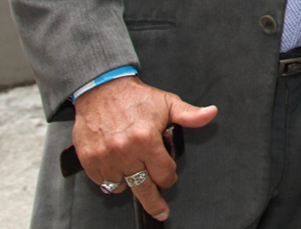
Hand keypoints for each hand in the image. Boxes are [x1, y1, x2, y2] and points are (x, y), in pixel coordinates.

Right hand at [71, 76, 216, 221]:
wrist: (102, 90)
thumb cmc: (135, 98)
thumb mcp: (168, 103)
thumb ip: (190, 114)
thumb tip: (210, 114)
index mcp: (146, 139)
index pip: (163, 173)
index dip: (169, 176)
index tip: (169, 176)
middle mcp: (125, 151)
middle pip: (143, 188)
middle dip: (154, 203)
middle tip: (161, 211)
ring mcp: (105, 157)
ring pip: (122, 186)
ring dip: (130, 182)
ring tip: (136, 172)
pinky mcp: (89, 160)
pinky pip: (102, 182)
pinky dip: (110, 180)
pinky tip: (118, 170)